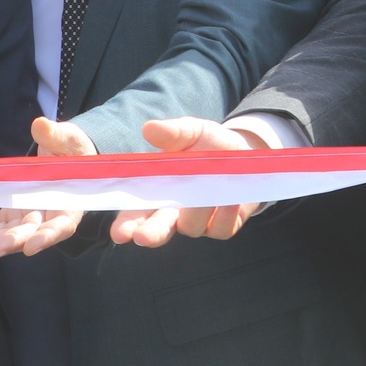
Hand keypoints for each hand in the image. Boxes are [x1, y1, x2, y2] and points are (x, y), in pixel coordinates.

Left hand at [0, 117, 97, 258]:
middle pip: (32, 234)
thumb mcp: (70, 139)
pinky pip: (0, 227)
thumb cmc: (73, 150)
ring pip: (13, 234)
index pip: (62, 225)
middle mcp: (50, 216)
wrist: (65, 155)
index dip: (47, 237)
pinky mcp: (16, 214)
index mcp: (71, 203)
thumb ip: (57, 136)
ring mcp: (31, 217)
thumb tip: (40, 125)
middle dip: (12, 242)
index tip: (30, 247)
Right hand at [111, 117, 268, 247]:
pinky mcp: (222, 227)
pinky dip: (224, 214)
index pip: (135, 213)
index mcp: (157, 192)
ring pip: (191, 227)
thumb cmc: (209, 144)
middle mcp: (174, 213)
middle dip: (150, 233)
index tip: (119, 233)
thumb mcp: (194, 132)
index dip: (126, 224)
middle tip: (142, 236)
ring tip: (210, 188)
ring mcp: (197, 223)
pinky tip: (231, 200)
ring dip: (197, 210)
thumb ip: (174, 133)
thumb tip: (149, 128)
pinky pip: (220, 228)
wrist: (246, 153)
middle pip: (157, 230)